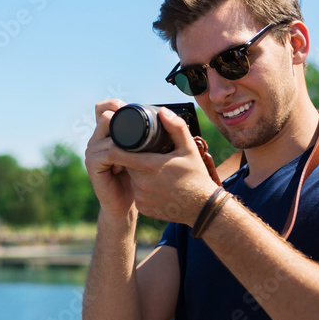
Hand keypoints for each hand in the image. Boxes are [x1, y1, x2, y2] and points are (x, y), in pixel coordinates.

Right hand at [84, 99, 135, 219]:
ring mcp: (91, 151)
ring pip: (110, 134)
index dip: (115, 104)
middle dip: (124, 122)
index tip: (133, 110)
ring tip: (139, 154)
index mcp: (105, 133)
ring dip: (127, 142)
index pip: (103, 108)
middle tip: (143, 134)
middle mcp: (95, 139)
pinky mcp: (92, 164)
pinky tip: (131, 164)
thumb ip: (142, 136)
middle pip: (105, 117)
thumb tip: (161, 114)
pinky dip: (123, 156)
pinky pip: (109, 153)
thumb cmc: (135, 177)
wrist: (124, 204)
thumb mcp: (140, 152)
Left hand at [112, 107, 218, 225]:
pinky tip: (156, 186)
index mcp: (148, 165)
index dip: (116, 145)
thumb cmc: (196, 176)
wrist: (203, 208)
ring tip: (154, 172)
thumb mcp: (189, 149)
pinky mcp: (143, 208)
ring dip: (137, 174)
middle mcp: (140, 182)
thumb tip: (162, 111)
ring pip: (131, 179)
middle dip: (131, 159)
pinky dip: (143, 189)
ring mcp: (141, 197)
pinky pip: (137, 194)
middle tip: (147, 155)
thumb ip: (176, 127)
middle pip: (125, 165)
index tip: (122, 141)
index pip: (116, 153)